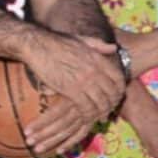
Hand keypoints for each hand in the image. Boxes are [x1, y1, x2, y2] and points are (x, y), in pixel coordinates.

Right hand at [18, 31, 125, 151]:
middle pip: (112, 93)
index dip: (120, 90)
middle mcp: (95, 71)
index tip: (116, 97)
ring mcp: (84, 81)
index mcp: (99, 59)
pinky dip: (88, 115)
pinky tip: (85, 117)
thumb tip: (114, 48)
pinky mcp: (71, 90)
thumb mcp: (83, 40)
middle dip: (112, 104)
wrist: (37, 45)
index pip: (119, 79)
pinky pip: (86, 108)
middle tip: (109, 111)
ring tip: (99, 117)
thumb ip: (100, 45)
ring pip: (101, 103)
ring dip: (101, 112)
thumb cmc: (58, 42)